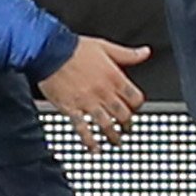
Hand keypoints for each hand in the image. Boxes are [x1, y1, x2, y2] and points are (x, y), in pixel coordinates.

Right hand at [37, 35, 150, 151]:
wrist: (50, 51)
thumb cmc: (74, 48)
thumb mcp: (106, 46)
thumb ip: (127, 54)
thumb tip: (145, 53)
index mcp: (114, 77)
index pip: (135, 98)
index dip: (137, 106)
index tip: (134, 108)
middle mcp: (104, 92)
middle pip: (123, 115)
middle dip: (127, 124)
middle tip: (127, 129)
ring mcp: (88, 102)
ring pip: (107, 125)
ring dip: (113, 136)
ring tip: (116, 142)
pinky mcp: (72, 109)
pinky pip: (83, 129)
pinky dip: (90, 141)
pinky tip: (94, 149)